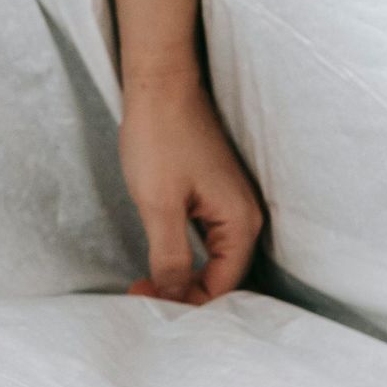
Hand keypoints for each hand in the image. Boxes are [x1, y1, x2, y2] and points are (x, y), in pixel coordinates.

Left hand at [118, 60, 262, 305]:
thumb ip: (171, 258)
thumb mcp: (159, 205)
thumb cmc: (159, 137)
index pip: (222, 287)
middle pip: (221, 276)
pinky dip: (185, 253)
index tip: (144, 297)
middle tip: (140, 290)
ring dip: (182, 274)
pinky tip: (160, 256)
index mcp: (241, 222)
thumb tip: (175, 296)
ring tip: (146, 280)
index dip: (185, 303)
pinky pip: (207, 238)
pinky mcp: (215, 192)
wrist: (159, 83)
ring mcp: (231, 202)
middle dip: (183, 292)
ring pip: (213, 257)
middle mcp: (245, 215)